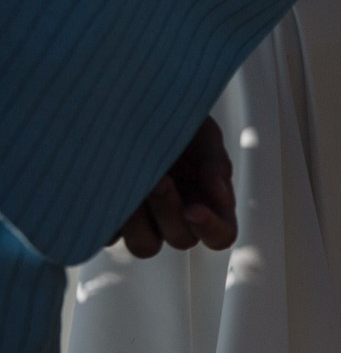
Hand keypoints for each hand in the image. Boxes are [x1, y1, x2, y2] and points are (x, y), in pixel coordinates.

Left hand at [117, 120, 237, 257]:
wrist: (126, 106)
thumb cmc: (171, 122)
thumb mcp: (203, 134)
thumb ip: (216, 163)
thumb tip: (221, 195)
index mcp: (207, 203)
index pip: (221, 235)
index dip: (211, 228)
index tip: (194, 209)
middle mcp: (177, 218)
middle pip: (181, 240)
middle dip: (169, 211)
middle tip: (160, 180)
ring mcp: (144, 222)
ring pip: (145, 246)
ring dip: (138, 222)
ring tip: (130, 185)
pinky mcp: (111, 220)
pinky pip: (107, 236)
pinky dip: (106, 218)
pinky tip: (108, 188)